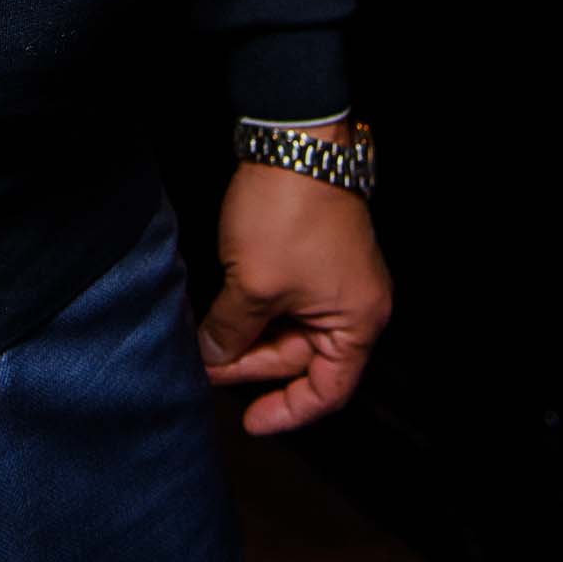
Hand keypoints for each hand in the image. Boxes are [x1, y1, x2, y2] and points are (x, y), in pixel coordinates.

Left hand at [198, 139, 391, 434]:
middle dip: (251, 364)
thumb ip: (232, 331)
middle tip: (205, 364)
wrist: (292, 140)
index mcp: (357, 322)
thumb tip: (213, 357)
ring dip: (246, 334)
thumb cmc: (288, 213)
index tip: (249, 421)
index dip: (288, 411)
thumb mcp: (253, 284)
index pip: (328, 390)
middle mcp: (353, 304)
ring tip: (205, 339)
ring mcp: (332, 277)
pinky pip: (281, 299)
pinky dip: (251, 309)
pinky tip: (218, 312)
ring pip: (285, 326)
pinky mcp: (310, 254)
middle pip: (301, 358)